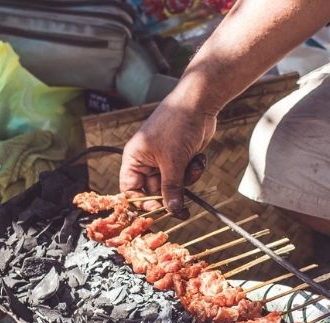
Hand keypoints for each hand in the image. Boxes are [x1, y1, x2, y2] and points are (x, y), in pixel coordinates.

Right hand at [119, 97, 217, 215]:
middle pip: (155, 190)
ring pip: (174, 184)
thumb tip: (172, 211)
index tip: (159, 209)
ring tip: (192, 164)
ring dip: (186, 180)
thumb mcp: (173, 161)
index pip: (130, 189)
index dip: (142, 202)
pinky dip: (193, 170)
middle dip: (171, 193)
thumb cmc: (177, 124)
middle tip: (184, 206)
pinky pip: (185, 175)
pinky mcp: (181, 158)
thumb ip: (172, 188)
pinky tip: (198, 157)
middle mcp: (147, 160)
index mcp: (135, 159)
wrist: (199, 103)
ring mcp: (165, 159)